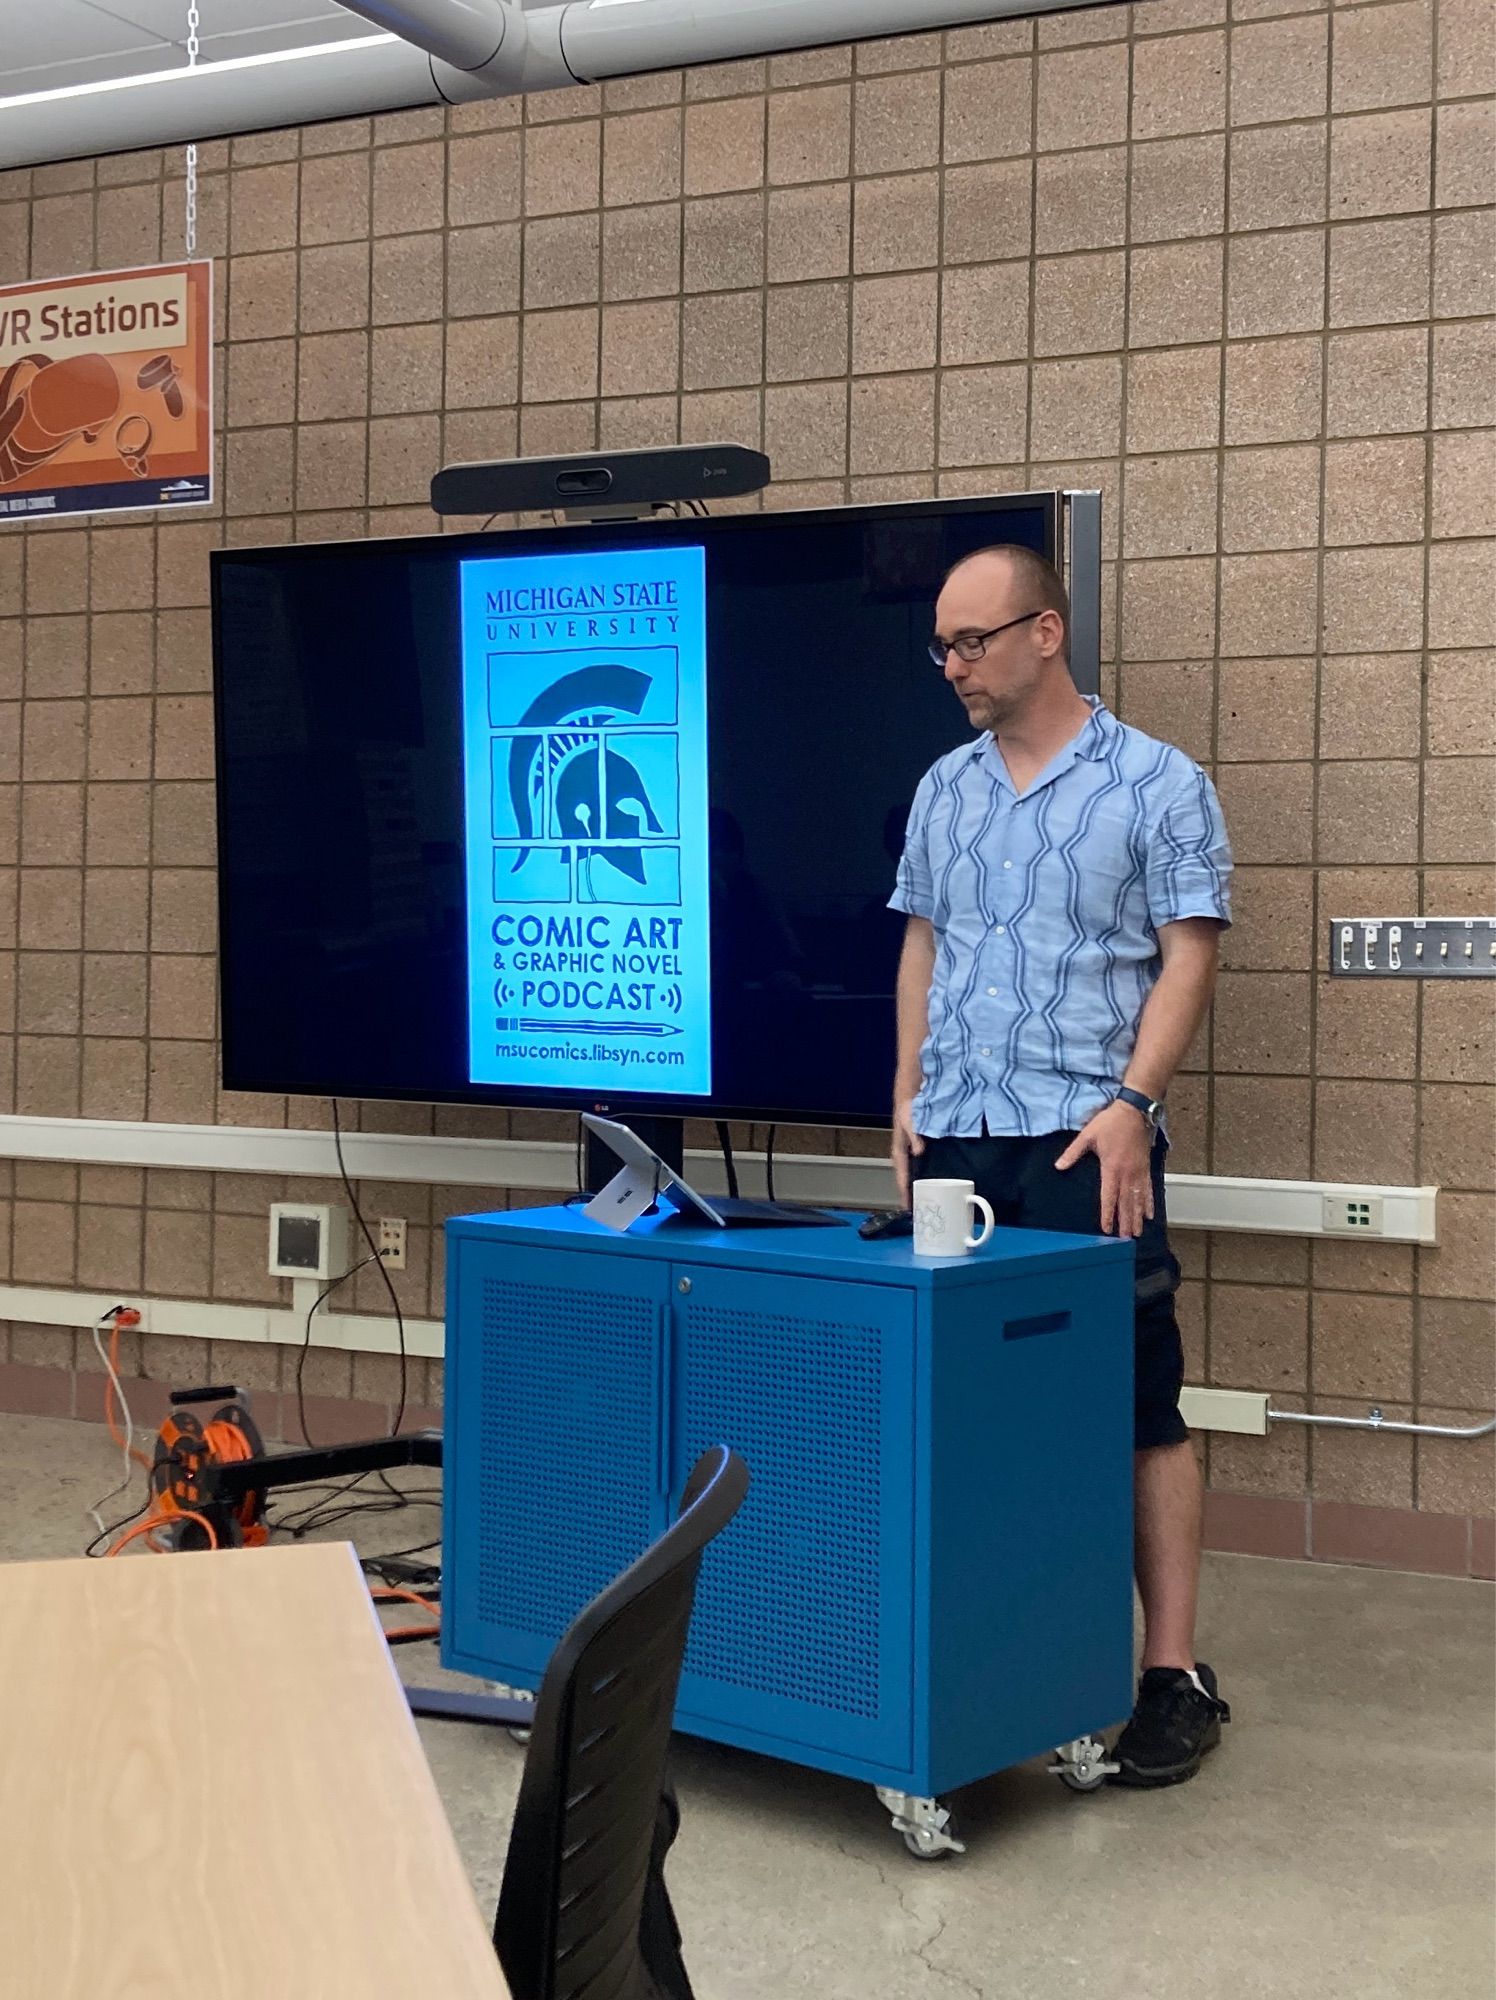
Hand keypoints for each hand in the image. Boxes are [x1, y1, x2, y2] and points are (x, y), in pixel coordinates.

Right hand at [891, 1096, 924, 1208]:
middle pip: (907, 1177)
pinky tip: (939, 1179)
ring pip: (916, 1172)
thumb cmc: (907, 1108)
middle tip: (917, 1208)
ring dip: (919, 1184)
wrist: (912, 1094)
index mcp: (899, 1150)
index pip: (901, 1174)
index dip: (903, 1190)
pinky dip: (930, 1173)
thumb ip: (913, 1136)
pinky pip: (925, 1164)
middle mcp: (906, 1152)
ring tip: (927, 1199)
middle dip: (911, 1192)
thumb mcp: (908, 1122)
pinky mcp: (923, 1145)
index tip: (907, 1206)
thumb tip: (918, 1152)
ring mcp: (914, 1150)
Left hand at [1055, 1100, 1154, 1238]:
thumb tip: (1058, 1166)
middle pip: (1126, 1202)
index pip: (1108, 1196)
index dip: (1108, 1214)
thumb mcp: (1087, 1135)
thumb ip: (1073, 1153)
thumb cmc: (1110, 1122)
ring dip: (1137, 1217)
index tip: (1107, 1229)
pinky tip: (1149, 1214)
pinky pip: (1148, 1189)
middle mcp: (1127, 1173)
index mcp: (1111, 1168)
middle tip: (1125, 1239)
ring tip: (1136, 1232)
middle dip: (1125, 1221)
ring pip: (1138, 1199)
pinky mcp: (1146, 1167)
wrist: (1135, 1111)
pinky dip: (1149, 1203)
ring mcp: (1138, 1171)